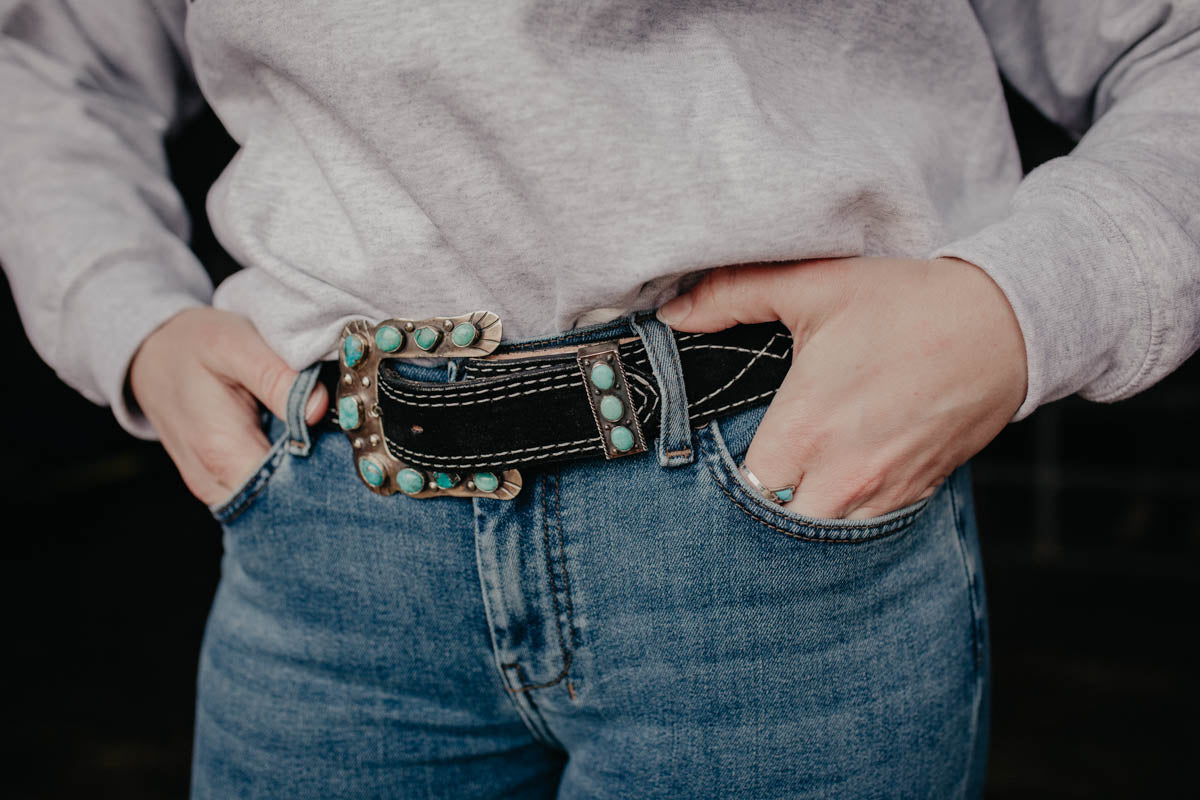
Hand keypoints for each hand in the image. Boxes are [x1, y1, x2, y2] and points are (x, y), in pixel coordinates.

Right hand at [128, 307, 327, 505]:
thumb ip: (277, 377)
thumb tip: (318, 409)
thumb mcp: (234, 344)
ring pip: (271, 501)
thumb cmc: (193, 344)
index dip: (322, 471)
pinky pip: (258, 493)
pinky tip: (297, 448)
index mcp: (220, 451)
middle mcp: (214, 481)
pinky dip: (282, 475)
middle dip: (317, 478)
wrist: (149, 353)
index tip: (348, 447)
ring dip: (300, 478)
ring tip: (321, 443)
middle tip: (343, 443)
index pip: (287, 487)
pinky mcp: (217, 484)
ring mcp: (214, 487)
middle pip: (282, 501)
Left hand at [658, 257, 1026, 518]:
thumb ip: (734, 295)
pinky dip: (836, 522)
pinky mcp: (910, 499)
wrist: (1004, 328)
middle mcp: (841, 475)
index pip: (736, 489)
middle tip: (738, 483)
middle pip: (772, 528)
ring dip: (794, 523)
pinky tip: (823, 495)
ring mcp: (880, 495)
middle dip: (751, 512)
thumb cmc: (906, 306)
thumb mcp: (814, 285)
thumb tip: (672, 313)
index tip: (710, 462)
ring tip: (781, 493)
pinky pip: (860, 535)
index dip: (716, 481)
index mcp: (806, 428)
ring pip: (817, 542)